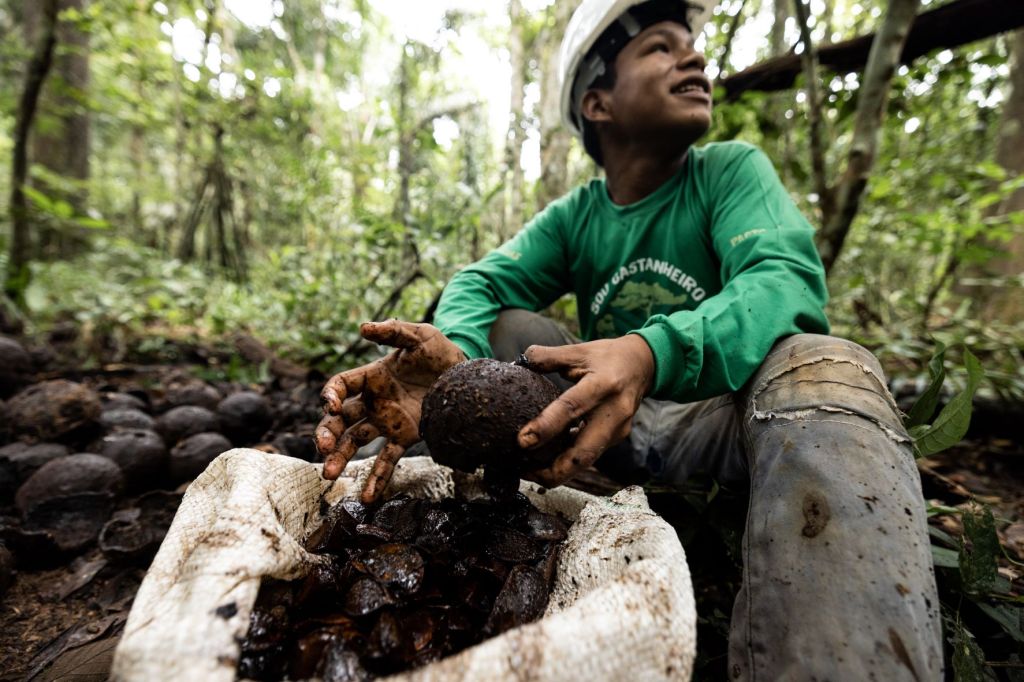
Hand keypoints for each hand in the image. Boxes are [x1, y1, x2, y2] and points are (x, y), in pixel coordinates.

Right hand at [315, 320, 464, 502]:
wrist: (466, 376)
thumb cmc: (440, 352)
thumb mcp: (420, 336)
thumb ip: (393, 331)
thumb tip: (363, 327)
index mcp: (371, 377)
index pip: (340, 386)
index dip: (330, 395)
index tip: (330, 405)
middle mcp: (373, 402)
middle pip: (340, 419)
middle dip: (326, 432)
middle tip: (322, 448)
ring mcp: (387, 421)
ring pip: (355, 441)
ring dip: (340, 457)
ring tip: (330, 475)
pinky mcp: (404, 437)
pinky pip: (386, 460)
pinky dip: (376, 478)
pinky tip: (367, 498)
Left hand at [517, 334, 654, 487]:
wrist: (642, 365)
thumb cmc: (607, 357)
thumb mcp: (579, 351)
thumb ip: (548, 357)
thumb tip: (518, 363)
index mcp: (603, 384)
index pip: (571, 408)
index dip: (546, 426)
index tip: (523, 440)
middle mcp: (614, 411)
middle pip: (584, 452)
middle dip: (554, 470)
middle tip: (526, 472)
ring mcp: (618, 429)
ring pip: (587, 460)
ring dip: (558, 472)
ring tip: (530, 472)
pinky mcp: (616, 438)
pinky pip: (590, 454)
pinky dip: (568, 461)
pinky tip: (546, 462)